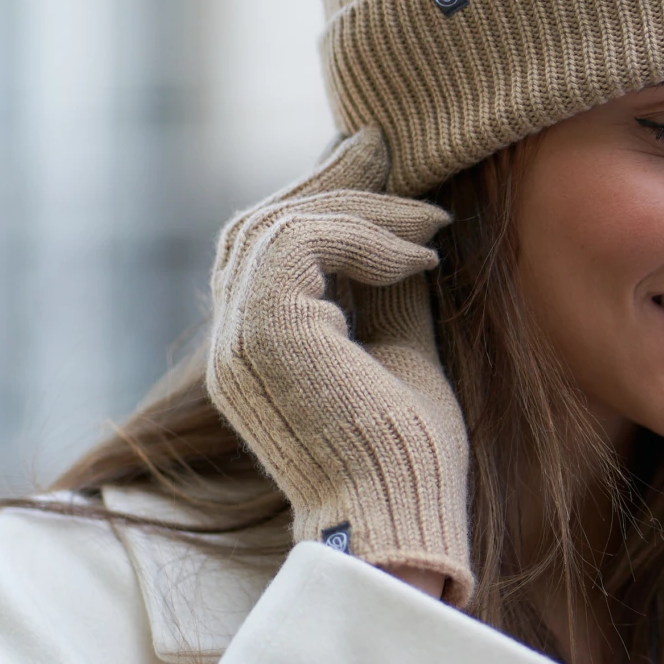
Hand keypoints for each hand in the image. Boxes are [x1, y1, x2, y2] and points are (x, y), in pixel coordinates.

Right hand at [206, 130, 472, 600]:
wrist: (400, 519)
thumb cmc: (409, 461)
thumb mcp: (402, 354)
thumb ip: (389, 295)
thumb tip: (408, 232)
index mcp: (254, 355)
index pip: (264, 252)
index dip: (315, 197)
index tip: (374, 161)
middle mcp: (231, 345)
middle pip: (258, 225)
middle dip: (326, 180)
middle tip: (384, 144)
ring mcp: (239, 338)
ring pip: (279, 224)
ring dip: (363, 210)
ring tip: (431, 223)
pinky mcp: (265, 329)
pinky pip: (302, 241)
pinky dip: (365, 237)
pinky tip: (419, 257)